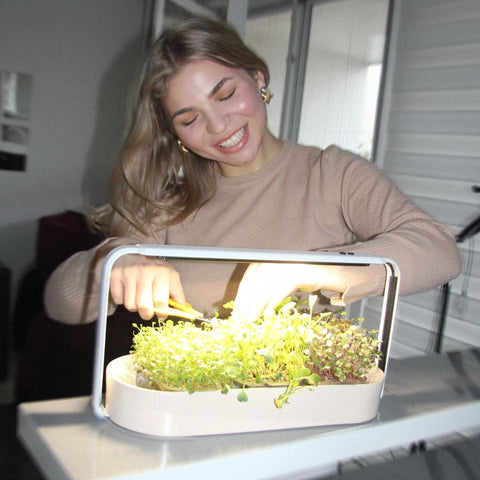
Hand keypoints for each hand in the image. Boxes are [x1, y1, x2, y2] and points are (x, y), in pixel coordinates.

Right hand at [109, 254, 184, 320]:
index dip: (162, 312)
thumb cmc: (153, 268)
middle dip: (147, 313)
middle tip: (149, 310)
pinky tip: (128, 290)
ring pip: (130, 305)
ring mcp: (129, 273)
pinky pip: (118, 300)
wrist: (132, 253)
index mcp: (162, 272)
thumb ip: (177, 293)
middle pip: (144, 306)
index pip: (161, 301)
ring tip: (138, 297)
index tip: (162, 314)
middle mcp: (145, 271)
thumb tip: (183, 310)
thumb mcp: (170, 276)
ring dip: (135, 306)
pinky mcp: (115, 276)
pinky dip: (123, 299)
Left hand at [232, 262, 346, 321]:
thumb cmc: (290, 280)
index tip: (236, 314)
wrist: (315, 273)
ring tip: (250, 320)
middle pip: (252, 288)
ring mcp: (281, 269)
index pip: (246, 283)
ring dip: (255, 308)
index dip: (239, 300)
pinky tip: (267, 314)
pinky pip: (279, 292)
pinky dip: (271, 305)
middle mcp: (269, 265)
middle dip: (245, 306)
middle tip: (241, 320)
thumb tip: (243, 310)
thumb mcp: (271, 285)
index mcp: (261, 264)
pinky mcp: (293, 276)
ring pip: (263, 291)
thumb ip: (258, 294)